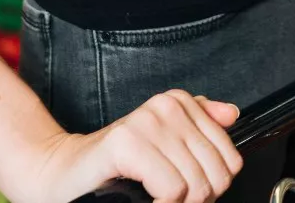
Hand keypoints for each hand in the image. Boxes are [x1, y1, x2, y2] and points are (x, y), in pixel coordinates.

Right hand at [21, 91, 241, 202]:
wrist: (62, 175)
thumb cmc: (114, 168)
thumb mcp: (163, 144)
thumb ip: (199, 126)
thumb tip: (232, 114)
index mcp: (179, 103)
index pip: (229, 158)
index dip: (213, 186)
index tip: (190, 193)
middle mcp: (166, 107)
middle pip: (215, 174)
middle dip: (198, 200)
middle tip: (173, 201)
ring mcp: (146, 123)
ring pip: (195, 184)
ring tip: (159, 200)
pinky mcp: (127, 143)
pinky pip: (172, 188)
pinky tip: (148, 201)